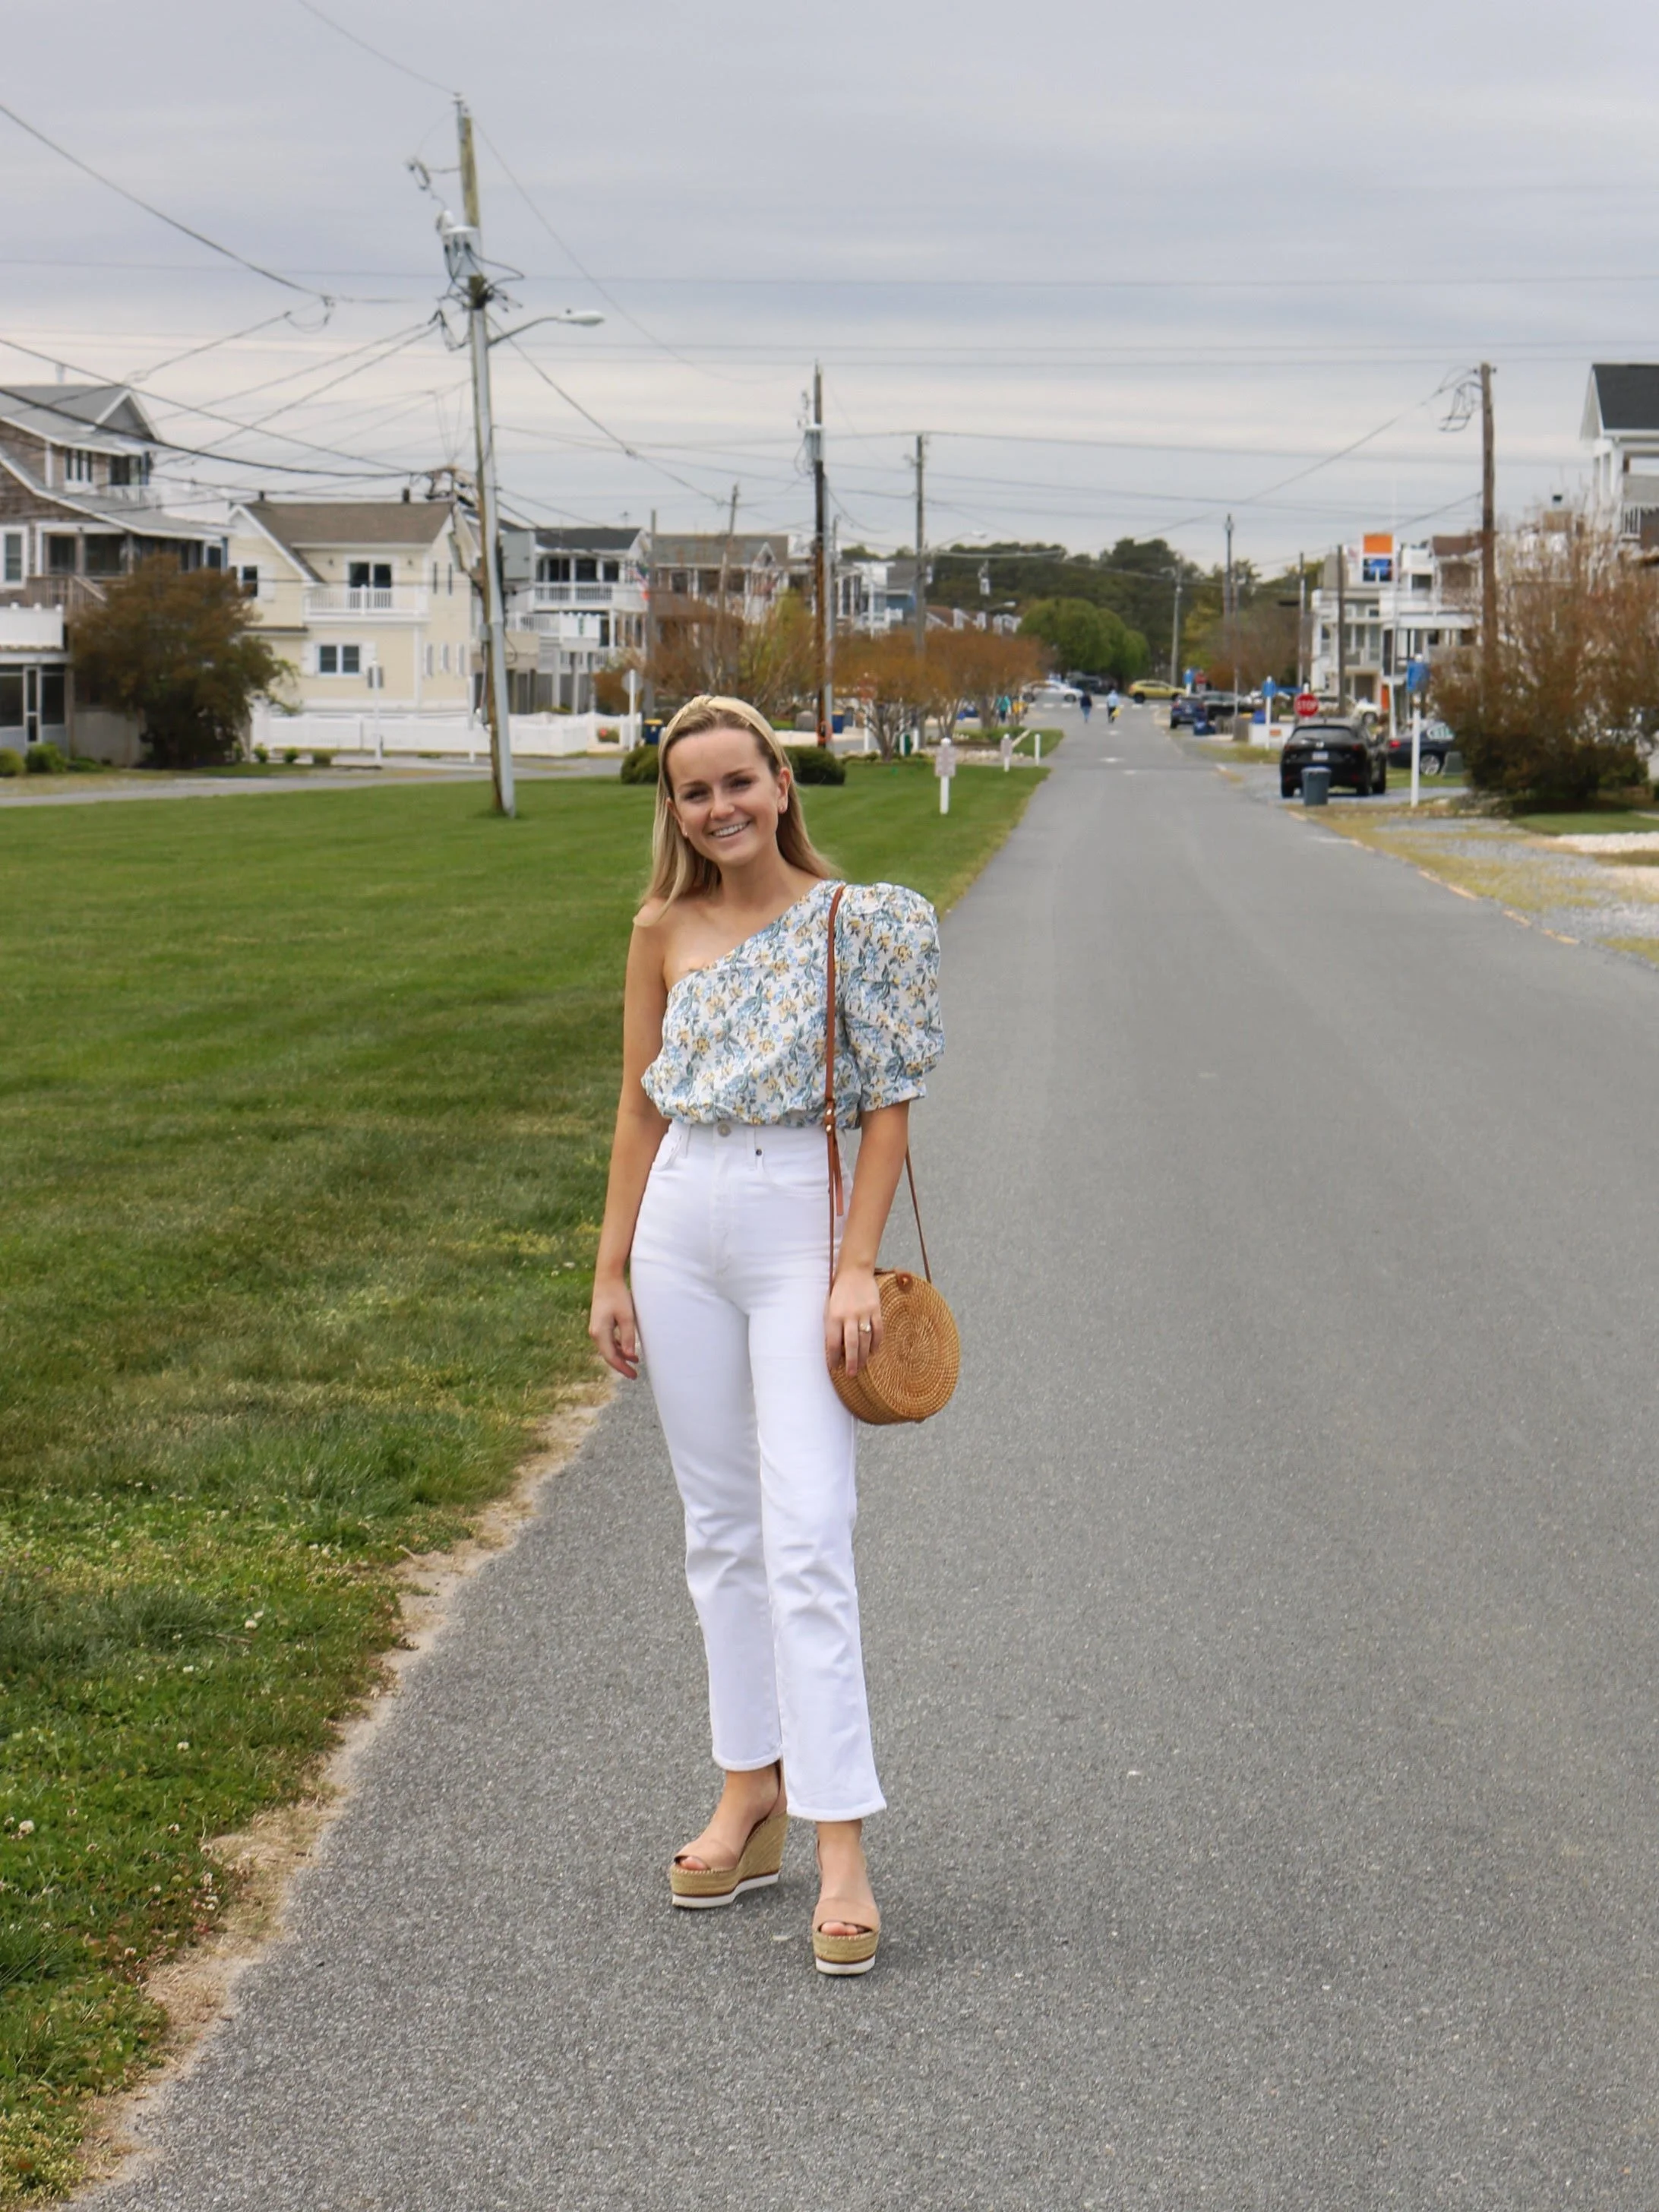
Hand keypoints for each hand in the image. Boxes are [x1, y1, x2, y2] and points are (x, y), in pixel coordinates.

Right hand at [589, 1277, 640, 1379]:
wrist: (607, 1278)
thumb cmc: (618, 1296)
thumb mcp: (627, 1317)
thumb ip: (628, 1337)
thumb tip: (630, 1356)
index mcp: (600, 1333)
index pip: (611, 1357)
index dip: (622, 1368)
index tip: (634, 1376)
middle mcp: (595, 1333)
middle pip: (608, 1354)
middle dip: (621, 1365)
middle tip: (634, 1374)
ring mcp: (596, 1328)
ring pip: (608, 1348)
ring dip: (621, 1355)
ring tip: (635, 1361)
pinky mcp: (600, 1323)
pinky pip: (608, 1340)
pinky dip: (618, 1346)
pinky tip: (628, 1349)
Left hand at [826, 1263, 881, 1377]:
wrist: (854, 1272)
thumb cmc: (838, 1292)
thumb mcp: (828, 1307)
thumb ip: (831, 1326)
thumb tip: (833, 1347)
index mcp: (833, 1316)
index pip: (832, 1342)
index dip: (833, 1357)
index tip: (834, 1367)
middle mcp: (848, 1316)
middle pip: (850, 1344)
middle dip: (851, 1362)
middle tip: (851, 1374)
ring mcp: (864, 1313)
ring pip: (865, 1339)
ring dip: (863, 1355)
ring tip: (861, 1366)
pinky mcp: (876, 1310)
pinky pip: (878, 1330)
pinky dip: (876, 1343)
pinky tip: (873, 1351)